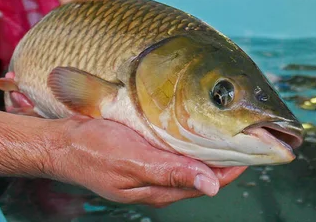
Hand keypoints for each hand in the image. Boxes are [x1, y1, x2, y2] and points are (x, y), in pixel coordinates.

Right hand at [49, 116, 246, 207]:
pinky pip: (175, 151)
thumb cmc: (95, 152)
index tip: (254, 148)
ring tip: (229, 127)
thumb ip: (172, 173)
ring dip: (210, 146)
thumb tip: (211, 187)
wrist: (61, 143)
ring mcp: (152, 169)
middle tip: (247, 132)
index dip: (234, 167)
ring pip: (191, 161)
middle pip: (204, 172)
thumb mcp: (135, 162)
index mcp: (161, 190)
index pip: (210, 182)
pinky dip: (191, 140)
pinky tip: (196, 126)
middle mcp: (161, 182)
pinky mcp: (144, 155)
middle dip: (226, 155)